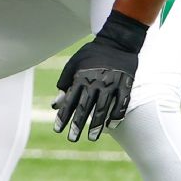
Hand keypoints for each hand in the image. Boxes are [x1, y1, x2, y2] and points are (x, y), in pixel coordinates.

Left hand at [54, 11, 146, 142]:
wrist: (117, 42)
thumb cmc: (92, 54)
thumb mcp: (73, 64)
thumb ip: (65, 83)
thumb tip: (55, 104)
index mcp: (81, 77)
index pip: (69, 101)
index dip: (63, 116)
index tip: (58, 130)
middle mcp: (95, 82)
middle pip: (85, 108)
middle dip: (77, 124)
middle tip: (72, 138)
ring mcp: (111, 84)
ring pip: (103, 108)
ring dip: (96, 125)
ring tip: (92, 137)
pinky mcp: (125, 84)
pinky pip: (121, 103)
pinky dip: (116, 116)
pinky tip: (111, 126)